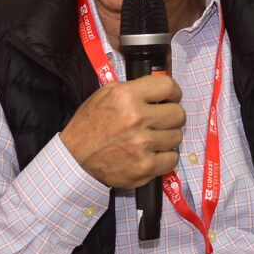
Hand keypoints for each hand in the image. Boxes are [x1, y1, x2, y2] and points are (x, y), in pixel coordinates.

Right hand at [61, 75, 184, 188]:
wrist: (75, 158)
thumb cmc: (90, 126)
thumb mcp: (105, 95)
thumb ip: (133, 88)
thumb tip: (160, 90)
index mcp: (126, 96)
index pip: (168, 86)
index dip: (173, 92)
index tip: (171, 98)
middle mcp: (136, 119)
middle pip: (178, 113)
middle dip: (172, 116)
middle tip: (161, 120)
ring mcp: (142, 145)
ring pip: (177, 137)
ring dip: (167, 137)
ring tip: (152, 138)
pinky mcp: (144, 167)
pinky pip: (172, 158)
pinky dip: (165, 157)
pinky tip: (152, 153)